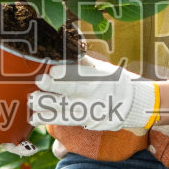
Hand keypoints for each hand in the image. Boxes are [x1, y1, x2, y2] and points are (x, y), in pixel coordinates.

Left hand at [29, 56, 159, 131]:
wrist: (137, 104)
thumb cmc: (116, 81)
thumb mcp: (103, 69)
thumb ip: (84, 62)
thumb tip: (67, 47)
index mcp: (99, 76)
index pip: (82, 73)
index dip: (67, 71)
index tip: (52, 70)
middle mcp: (96, 93)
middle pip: (73, 90)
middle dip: (54, 87)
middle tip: (39, 82)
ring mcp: (93, 109)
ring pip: (67, 109)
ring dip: (47, 106)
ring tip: (31, 102)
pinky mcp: (90, 122)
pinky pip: (68, 122)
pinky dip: (50, 119)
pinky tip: (36, 116)